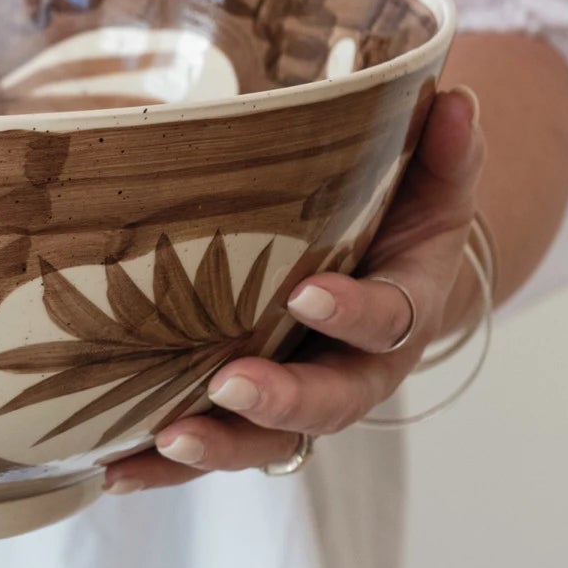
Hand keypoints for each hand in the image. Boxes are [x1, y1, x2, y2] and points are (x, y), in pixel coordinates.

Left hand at [103, 86, 484, 492]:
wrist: (386, 281)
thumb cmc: (401, 224)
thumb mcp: (433, 185)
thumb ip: (446, 150)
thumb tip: (455, 98)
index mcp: (401, 310)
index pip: (389, 320)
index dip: (353, 313)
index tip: (307, 295)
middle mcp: (353, 367)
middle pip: (330, 403)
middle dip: (281, 400)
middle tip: (231, 386)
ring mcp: (298, 396)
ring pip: (266, 441)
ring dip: (216, 446)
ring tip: (164, 439)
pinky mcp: (247, 413)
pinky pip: (212, 445)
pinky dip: (164, 465)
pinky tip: (112, 469)